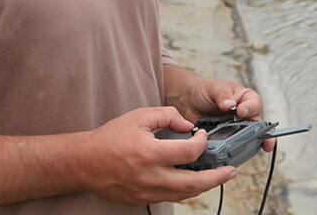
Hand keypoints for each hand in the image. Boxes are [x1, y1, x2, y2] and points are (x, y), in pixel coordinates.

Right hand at [77, 106, 236, 205]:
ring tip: (219, 177)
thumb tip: (188, 126)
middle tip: (231, 171)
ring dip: (204, 186)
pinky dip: (186, 190)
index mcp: (149, 153)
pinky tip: (194, 181)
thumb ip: (167, 116)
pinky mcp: (143, 200)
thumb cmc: (111, 137)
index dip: (201, 142)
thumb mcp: (139, 116)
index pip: (188, 152)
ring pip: (184, 195)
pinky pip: (171, 197)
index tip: (201, 135)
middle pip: (193, 183)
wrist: (85, 163)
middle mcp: (150, 177)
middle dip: (216, 177)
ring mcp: (146, 192)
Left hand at [163, 66, 274, 152]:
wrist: (189, 102)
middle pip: (258, 127)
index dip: (250, 108)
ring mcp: (235, 130)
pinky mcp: (224, 141)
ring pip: (247, 140)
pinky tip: (224, 153)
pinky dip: (228, 152)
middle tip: (265, 142)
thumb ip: (222, 94)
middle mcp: (244, 116)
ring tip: (243, 149)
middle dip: (263, 136)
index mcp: (245, 99)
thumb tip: (229, 105)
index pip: (255, 104)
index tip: (240, 111)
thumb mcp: (214, 87)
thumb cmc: (206, 91)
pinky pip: (230, 148)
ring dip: (246, 146)